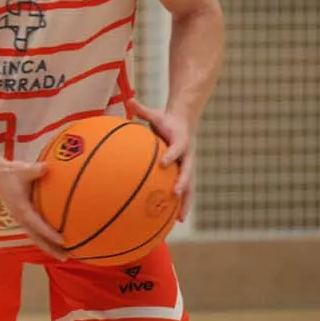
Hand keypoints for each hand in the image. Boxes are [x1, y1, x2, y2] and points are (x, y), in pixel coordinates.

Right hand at [0, 159, 66, 258]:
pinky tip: (57, 242)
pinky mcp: (23, 218)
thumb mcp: (22, 169)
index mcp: (20, 208)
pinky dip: (46, 239)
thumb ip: (36, 170)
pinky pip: (36, 232)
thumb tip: (47, 167)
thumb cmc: (10, 172)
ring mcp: (21, 220)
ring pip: (36, 238)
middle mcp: (20, 218)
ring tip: (64, 255)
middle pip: (36, 238)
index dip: (49, 233)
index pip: (36, 224)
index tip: (62, 240)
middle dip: (51, 249)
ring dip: (49, 247)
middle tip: (66, 257)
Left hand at [129, 100, 193, 220]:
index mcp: (180, 141)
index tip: (163, 163)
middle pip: (188, 173)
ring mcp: (187, 167)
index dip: (171, 156)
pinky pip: (184, 190)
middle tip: (175, 194)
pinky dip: (180, 204)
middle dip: (183, 184)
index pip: (177, 149)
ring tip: (180, 220)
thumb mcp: (155, 114)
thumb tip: (129, 100)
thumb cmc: (165, 120)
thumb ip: (142, 109)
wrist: (184, 123)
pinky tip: (173, 220)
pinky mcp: (184, 173)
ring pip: (189, 187)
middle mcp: (187, 156)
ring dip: (186, 203)